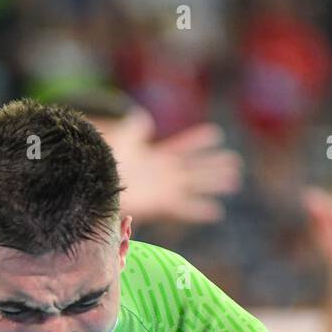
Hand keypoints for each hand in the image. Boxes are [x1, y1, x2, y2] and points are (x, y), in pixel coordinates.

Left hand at [101, 107, 242, 223]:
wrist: (96, 186)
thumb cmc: (106, 163)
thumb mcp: (122, 139)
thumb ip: (134, 127)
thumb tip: (142, 119)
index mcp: (156, 158)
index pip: (182, 147)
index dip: (198, 141)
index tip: (217, 134)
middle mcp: (163, 174)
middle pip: (195, 168)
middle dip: (214, 167)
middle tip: (236, 164)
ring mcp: (164, 190)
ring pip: (196, 185)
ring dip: (214, 183)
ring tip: (234, 181)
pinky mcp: (161, 205)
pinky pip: (185, 208)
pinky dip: (199, 210)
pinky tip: (216, 212)